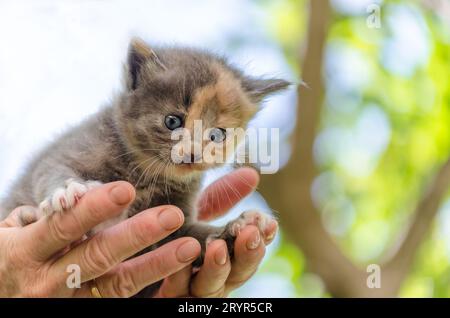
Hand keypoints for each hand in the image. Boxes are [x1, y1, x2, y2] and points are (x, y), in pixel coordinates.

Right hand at [0, 182, 200, 296]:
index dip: (95, 208)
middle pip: (98, 256)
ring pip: (117, 285)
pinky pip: (117, 300)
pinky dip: (147, 287)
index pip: (64, 226)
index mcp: (26, 252)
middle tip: (172, 215)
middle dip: (138, 235)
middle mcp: (47, 282)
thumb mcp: (12, 233)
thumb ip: (47, 216)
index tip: (127, 189)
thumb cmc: (7, 257)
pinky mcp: (83, 311)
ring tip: (189, 246)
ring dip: (156, 265)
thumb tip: (81, 196)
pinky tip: (176, 274)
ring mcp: (67, 302)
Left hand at [154, 167, 277, 297]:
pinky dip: (180, 279)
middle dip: (246, 255)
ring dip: (217, 268)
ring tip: (218, 246)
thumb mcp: (192, 216)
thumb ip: (219, 200)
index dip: (261, 241)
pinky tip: (182, 261)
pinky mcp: (164, 301)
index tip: (269, 223)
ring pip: (210, 289)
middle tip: (250, 232)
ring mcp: (187, 293)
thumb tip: (252, 174)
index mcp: (220, 260)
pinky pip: (175, 296)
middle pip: (236, 275)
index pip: (247, 254)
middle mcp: (208, 279)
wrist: (122, 259)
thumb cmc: (162, 236)